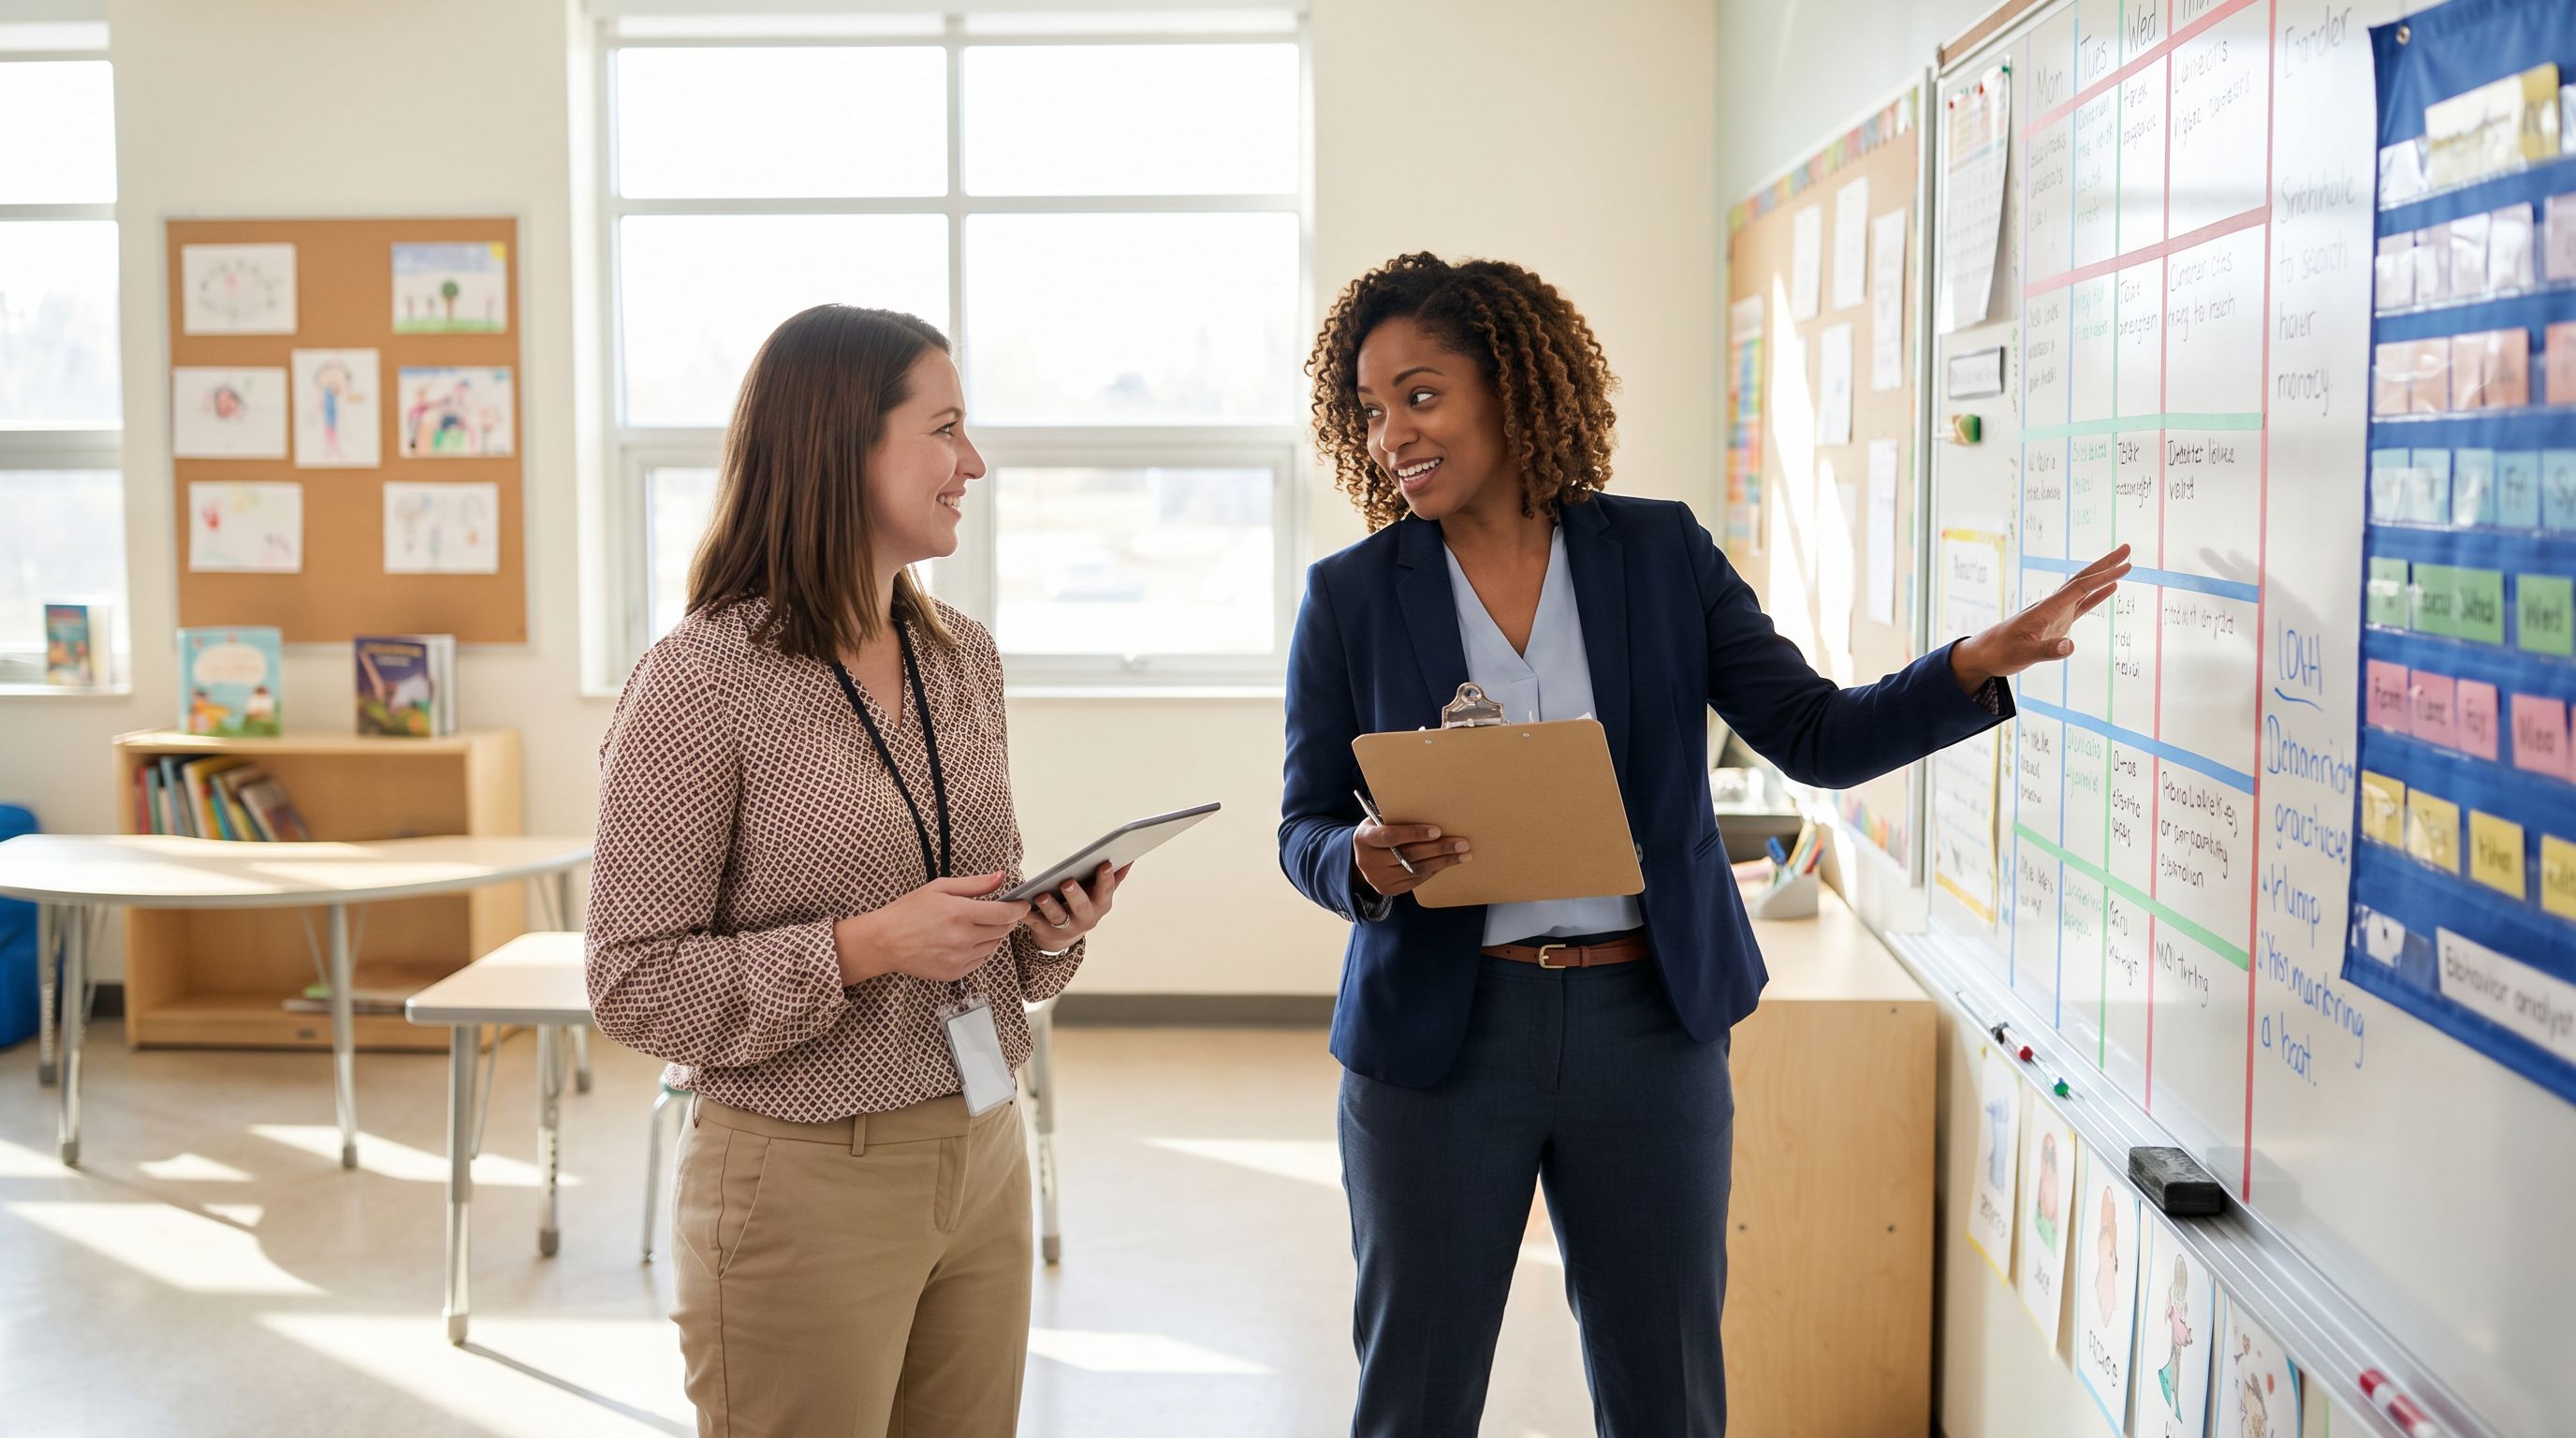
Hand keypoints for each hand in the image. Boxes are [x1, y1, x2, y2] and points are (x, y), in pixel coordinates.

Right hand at [833, 873, 1029, 984]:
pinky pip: (981, 959)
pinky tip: (967, 939)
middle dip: (1006, 920)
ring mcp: (959, 958)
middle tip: (999, 911)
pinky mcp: (955, 973)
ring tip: (977, 924)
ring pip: (994, 945)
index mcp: (960, 914)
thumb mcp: (940, 888)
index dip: (1018, 908)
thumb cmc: (909, 911)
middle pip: (1003, 930)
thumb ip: (975, 884)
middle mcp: (962, 938)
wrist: (884, 941)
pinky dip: (981, 948)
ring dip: (994, 934)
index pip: (1004, 914)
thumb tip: (1001, 876)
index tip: (1023, 904)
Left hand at [1023, 862, 1127, 949]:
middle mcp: (1086, 918)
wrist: (1062, 935)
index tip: (1105, 863)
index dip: (1106, 879)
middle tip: (1067, 881)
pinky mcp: (1044, 931)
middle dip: (1075, 894)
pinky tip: (1020, 904)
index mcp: (1101, 905)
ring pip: (1057, 917)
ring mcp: (1065, 927)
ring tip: (1040, 895)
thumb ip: (1113, 878)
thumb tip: (1129, 858)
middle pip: (1081, 906)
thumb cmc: (1083, 905)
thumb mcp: (1099, 894)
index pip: (1106, 891)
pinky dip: (1027, 915)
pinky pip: (1034, 923)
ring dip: (1049, 906)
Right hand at [1353, 819, 1470, 897]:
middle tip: (1462, 843)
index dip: (1414, 833)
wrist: (1363, 857)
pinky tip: (1447, 862)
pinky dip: (1433, 870)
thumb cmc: (1378, 830)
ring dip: (1442, 862)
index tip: (1438, 831)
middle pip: (1408, 855)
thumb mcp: (1380, 820)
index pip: (1390, 836)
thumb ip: (1398, 818)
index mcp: (1364, 839)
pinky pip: (1416, 880)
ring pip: (1416, 870)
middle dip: (1439, 848)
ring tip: (1463, 855)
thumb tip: (1433, 813)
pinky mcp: (1388, 889)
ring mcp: (1378, 879)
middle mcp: (1368, 861)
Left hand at [1951, 544, 2131, 692]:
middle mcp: (2053, 605)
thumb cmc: (2001, 652)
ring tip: (2125, 563)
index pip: (2078, 588)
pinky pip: (2081, 604)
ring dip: (2104, 575)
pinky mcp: (2057, 621)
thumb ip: (2047, 651)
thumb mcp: (2023, 654)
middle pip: (2083, 579)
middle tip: (2128, 549)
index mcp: (2046, 608)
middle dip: (2106, 564)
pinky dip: (2097, 595)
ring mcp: (2056, 612)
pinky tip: (2111, 588)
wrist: (1986, 653)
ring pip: (2084, 588)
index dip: (2101, 578)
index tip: (2123, 568)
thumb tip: (2071, 646)